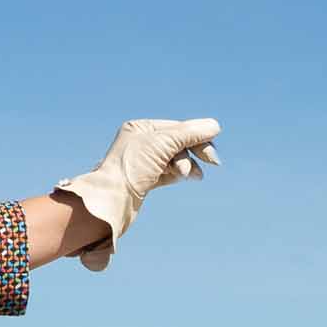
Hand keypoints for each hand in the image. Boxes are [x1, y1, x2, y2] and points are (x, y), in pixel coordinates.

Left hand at [52, 117, 220, 272]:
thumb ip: (190, 133)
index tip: (211, 152)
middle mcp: (140, 143)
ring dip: (187, 165)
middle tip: (213, 162)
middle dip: (194, 152)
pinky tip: (184, 177)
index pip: (177, 128)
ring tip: (191, 175)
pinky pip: (168, 173)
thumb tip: (214, 125)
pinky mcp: (144, 181)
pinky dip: (178, 174)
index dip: (197, 137)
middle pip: (178, 143)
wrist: (112, 200)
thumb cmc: (132, 168)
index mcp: (141, 128)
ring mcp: (142, 163)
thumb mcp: (164, 144)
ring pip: (174, 159)